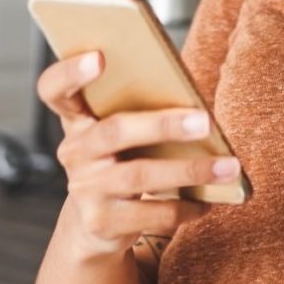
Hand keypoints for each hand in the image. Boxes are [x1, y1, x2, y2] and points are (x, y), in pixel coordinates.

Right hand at [35, 50, 238, 259]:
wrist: (95, 226)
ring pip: (140, 175)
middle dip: (163, 125)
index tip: (99, 57)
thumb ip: (140, 115)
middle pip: (115, 131)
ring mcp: (85, 189)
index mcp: (77, 120)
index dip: (70, 72)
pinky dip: (185, 207)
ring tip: (229, 167)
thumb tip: (199, 109)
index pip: (54, 90)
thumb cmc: (121, 163)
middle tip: (205, 122)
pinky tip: (208, 201)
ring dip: (190, 170)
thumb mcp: (121, 138)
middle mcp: (75, 152)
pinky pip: (151, 214)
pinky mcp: (102, 222)